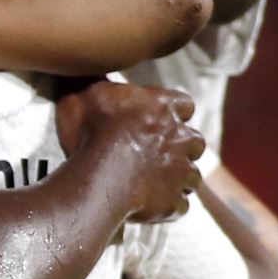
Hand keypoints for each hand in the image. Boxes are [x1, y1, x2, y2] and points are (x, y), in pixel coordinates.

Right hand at [55, 80, 201, 222]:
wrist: (99, 175)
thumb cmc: (91, 132)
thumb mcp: (82, 95)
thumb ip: (92, 84)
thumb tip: (86, 71)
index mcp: (163, 107)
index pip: (184, 104)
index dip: (172, 112)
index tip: (157, 118)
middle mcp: (180, 137)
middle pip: (195, 141)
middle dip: (181, 148)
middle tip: (156, 154)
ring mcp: (181, 172)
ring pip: (192, 175)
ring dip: (178, 178)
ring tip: (154, 183)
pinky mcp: (174, 201)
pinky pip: (179, 206)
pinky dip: (169, 207)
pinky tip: (151, 206)